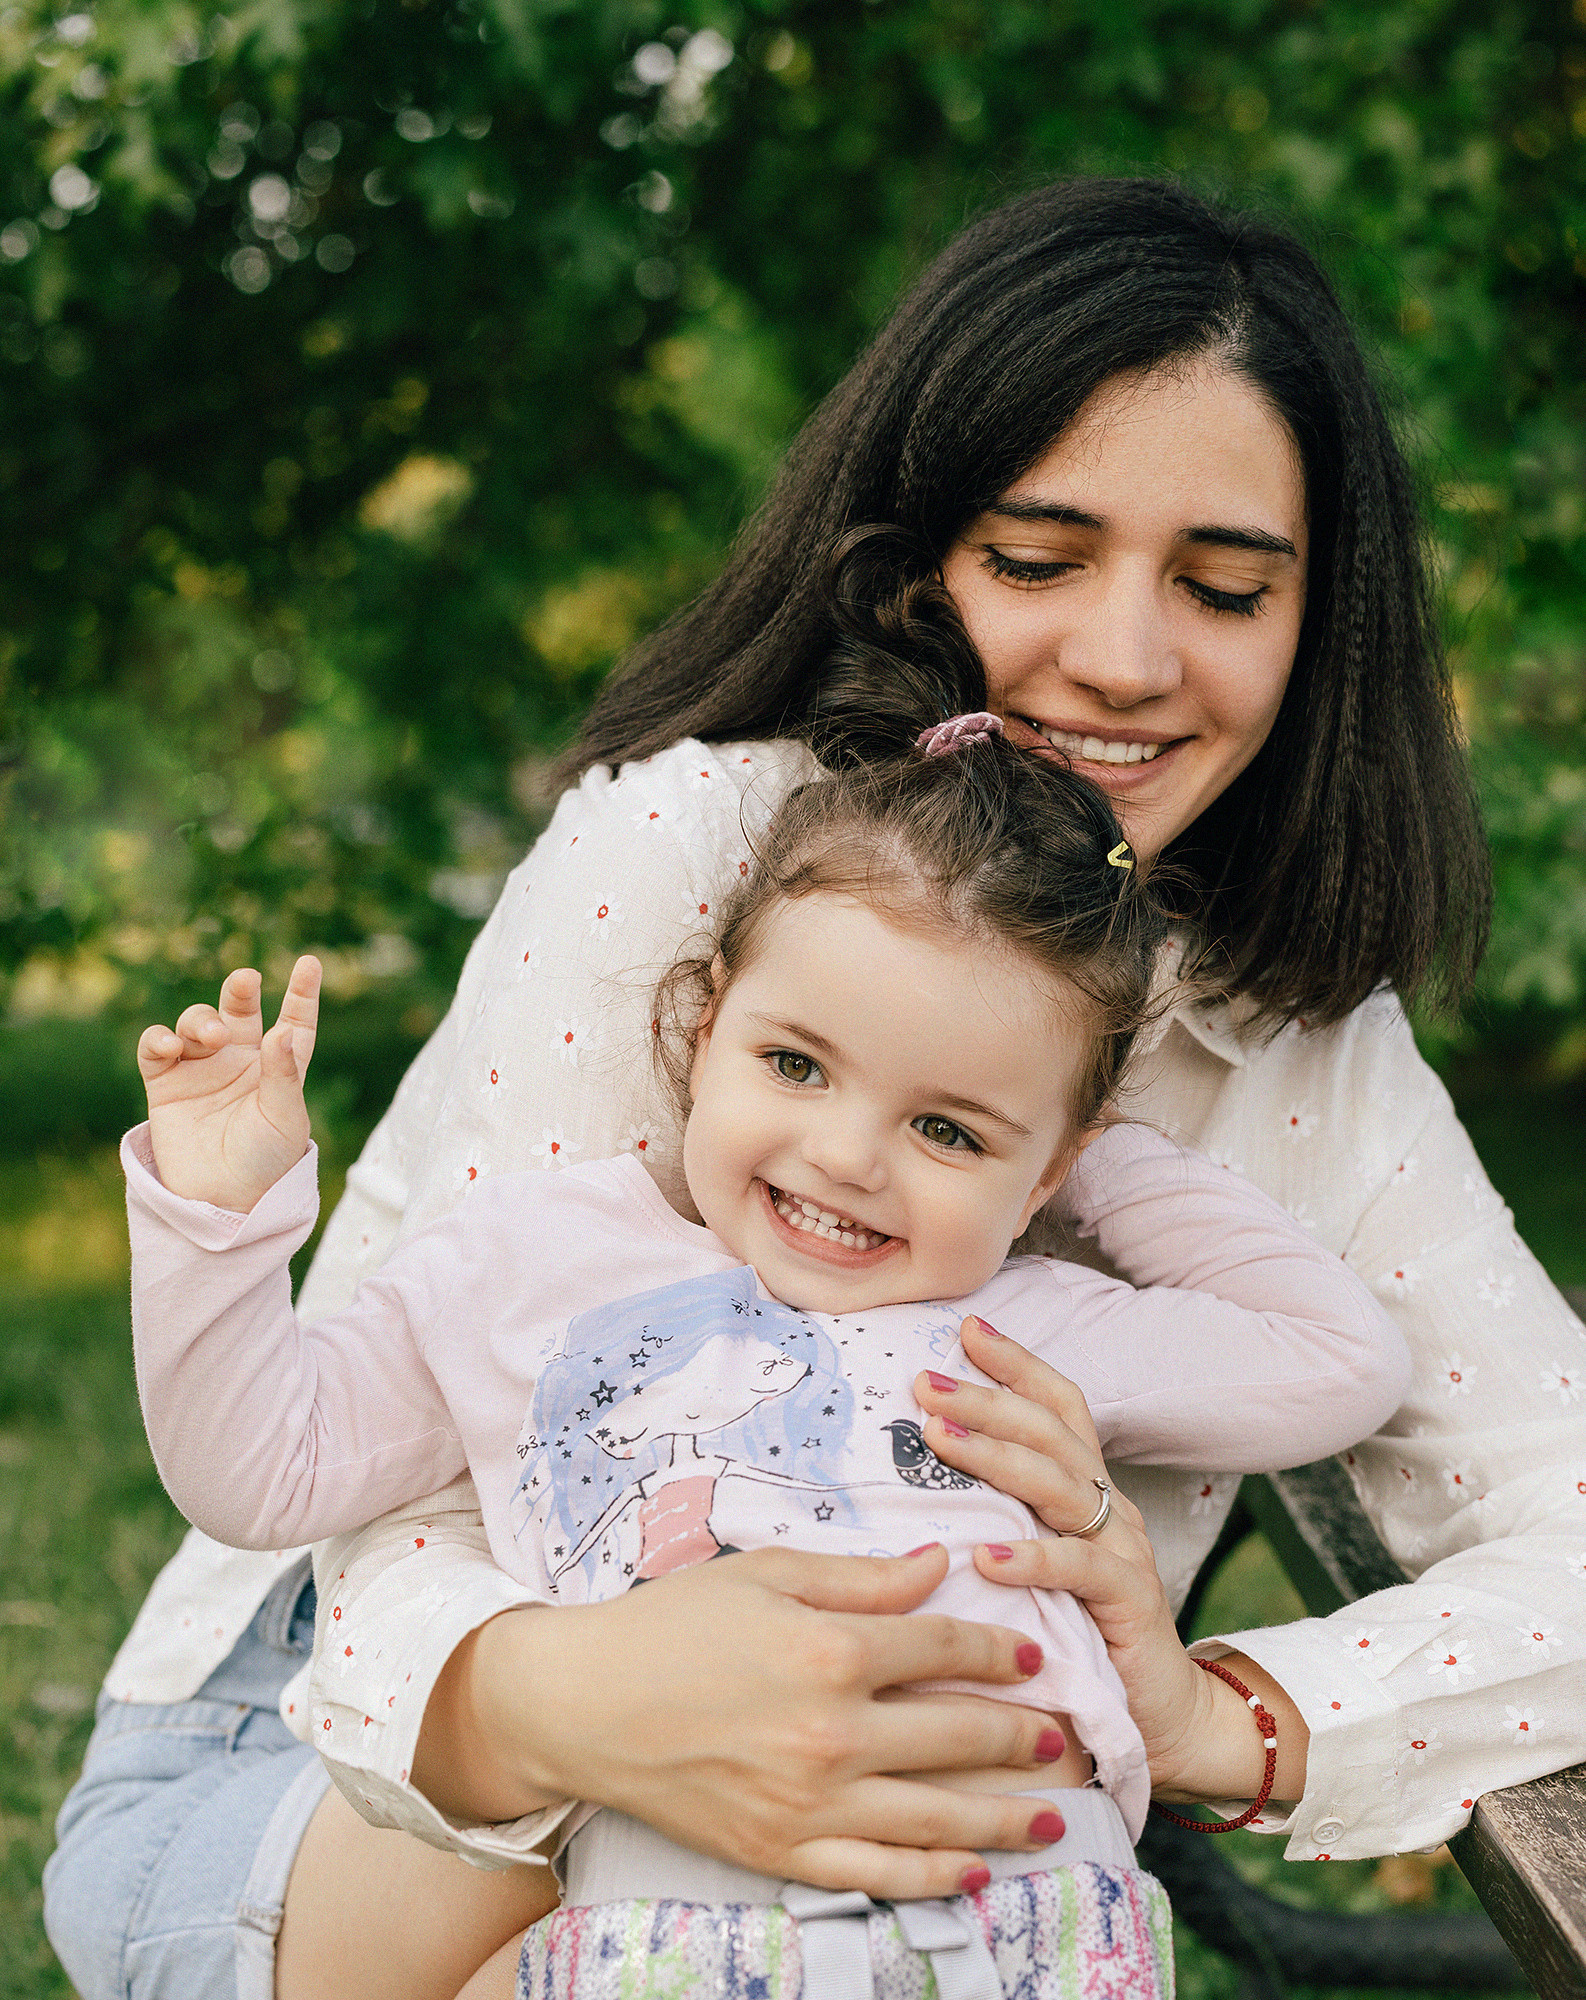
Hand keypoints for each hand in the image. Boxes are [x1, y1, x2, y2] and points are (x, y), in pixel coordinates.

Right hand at [137, 956, 321, 1211]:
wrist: (220, 1199)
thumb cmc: (264, 1161)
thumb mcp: (284, 1118)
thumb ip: (284, 1074)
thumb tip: (283, 1031)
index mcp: (278, 1067)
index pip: (294, 1022)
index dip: (302, 993)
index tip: (309, 963)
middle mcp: (240, 1061)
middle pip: (240, 1010)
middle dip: (240, 990)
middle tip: (246, 980)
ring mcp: (202, 1068)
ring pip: (196, 1023)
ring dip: (201, 1020)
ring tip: (213, 1036)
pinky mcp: (166, 1083)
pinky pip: (156, 1047)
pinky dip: (159, 1039)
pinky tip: (169, 1046)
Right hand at [417, 1544, 1078, 1900]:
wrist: (585, 1704)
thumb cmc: (672, 1624)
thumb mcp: (765, 1574)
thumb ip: (861, 1577)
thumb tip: (938, 1566)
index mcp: (830, 1650)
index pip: (943, 1648)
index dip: (999, 1650)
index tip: (1033, 1655)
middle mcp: (832, 1732)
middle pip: (957, 1735)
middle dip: (1021, 1734)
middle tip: (1062, 1735)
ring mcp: (811, 1802)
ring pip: (936, 1815)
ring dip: (1004, 1816)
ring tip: (1053, 1813)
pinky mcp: (784, 1852)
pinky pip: (880, 1871)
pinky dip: (935, 1875)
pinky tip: (975, 1868)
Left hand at [914, 1319, 1309, 1800]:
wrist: (1163, 1719)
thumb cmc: (1086, 1636)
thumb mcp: (1038, 1565)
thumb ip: (1000, 1519)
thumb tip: (922, 1474)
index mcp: (1087, 1489)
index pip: (1058, 1406)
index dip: (1017, 1363)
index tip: (965, 1328)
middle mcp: (1108, 1507)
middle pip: (1049, 1431)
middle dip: (986, 1399)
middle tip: (926, 1381)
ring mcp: (1124, 1550)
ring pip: (1058, 1484)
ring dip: (995, 1456)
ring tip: (938, 1437)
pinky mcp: (1131, 1602)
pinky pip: (1080, 1569)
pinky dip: (1033, 1558)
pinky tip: (986, 1557)